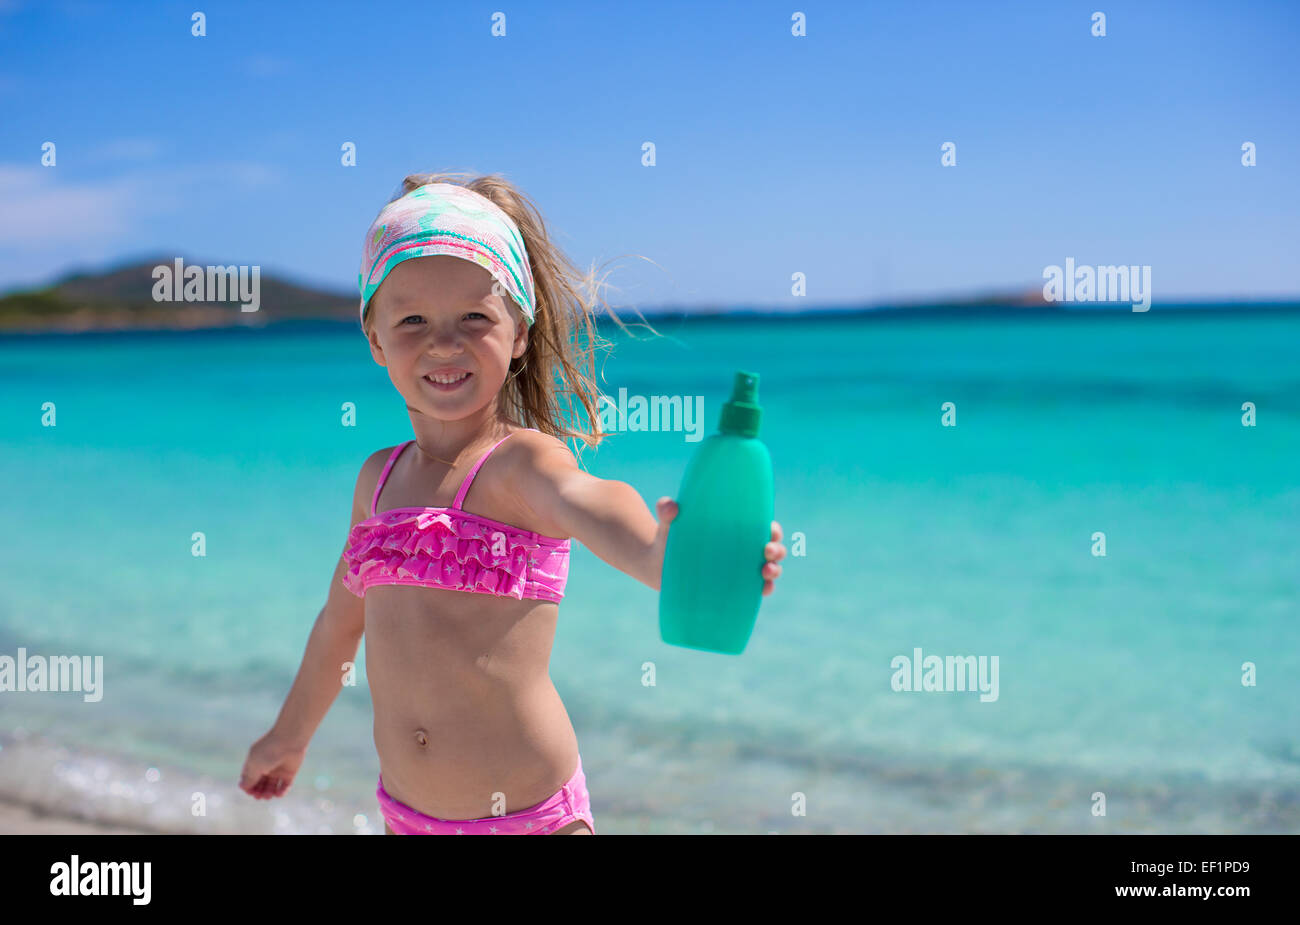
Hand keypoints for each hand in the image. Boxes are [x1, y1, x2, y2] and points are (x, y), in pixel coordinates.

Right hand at [238, 732, 306, 799]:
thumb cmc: (269, 751)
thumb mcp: (255, 765)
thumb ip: (249, 778)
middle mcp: (266, 767)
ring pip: (271, 787)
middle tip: (259, 796)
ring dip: (269, 793)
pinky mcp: (289, 773)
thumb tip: (242, 787)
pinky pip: (284, 785)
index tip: (249, 792)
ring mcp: (278, 770)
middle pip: (259, 784)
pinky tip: (278, 794)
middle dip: (258, 792)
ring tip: (268, 795)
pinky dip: (282, 792)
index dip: (248, 787)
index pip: (249, 778)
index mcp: (255, 763)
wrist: (290, 740)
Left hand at [654, 498, 786, 594]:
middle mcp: (741, 550)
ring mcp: (738, 570)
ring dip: (775, 571)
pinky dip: (765, 589)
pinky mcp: (732, 588)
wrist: (657, 565)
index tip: (770, 531)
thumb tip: (670, 506)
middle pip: (771, 548)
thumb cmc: (667, 539)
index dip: (772, 530)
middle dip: (777, 550)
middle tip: (766, 551)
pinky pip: (755, 590)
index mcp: (734, 530)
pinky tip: (763, 590)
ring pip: (768, 570)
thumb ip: (666, 511)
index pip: (761, 527)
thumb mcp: (668, 524)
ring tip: (766, 571)